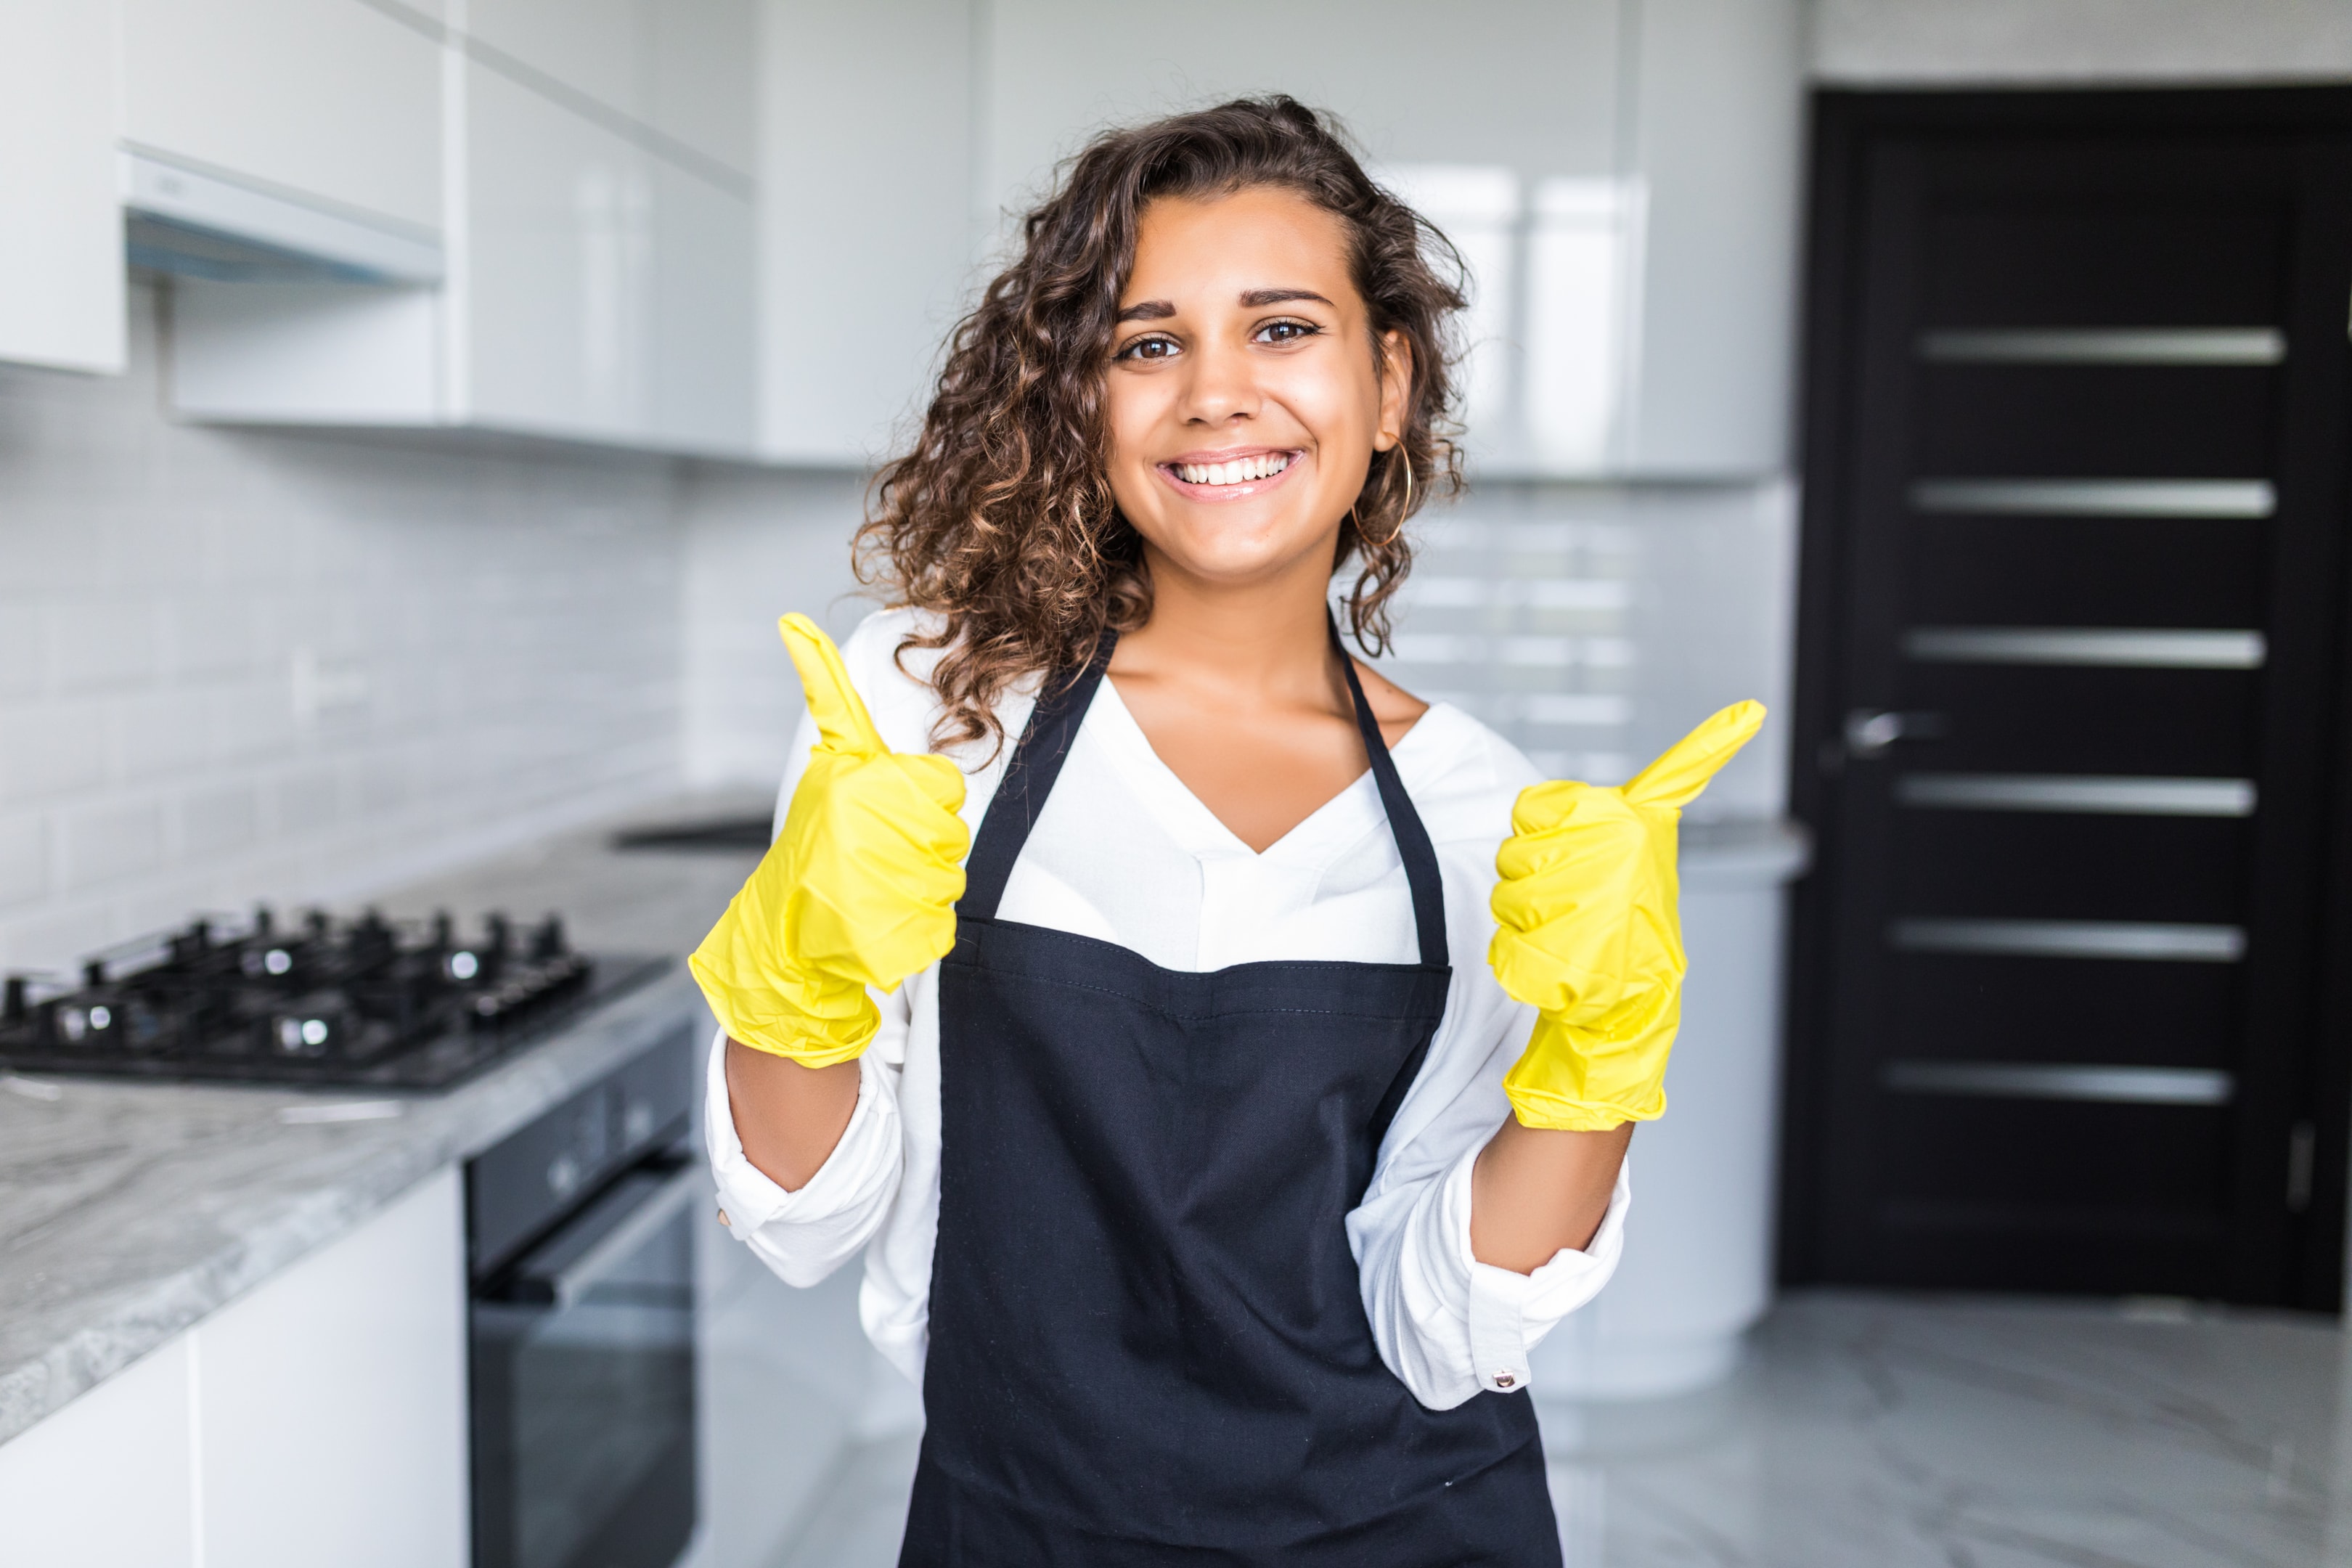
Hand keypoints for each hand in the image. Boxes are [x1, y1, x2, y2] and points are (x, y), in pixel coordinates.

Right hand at [689, 615, 969, 1065]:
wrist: (783, 938)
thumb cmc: (814, 841)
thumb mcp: (826, 759)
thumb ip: (826, 692)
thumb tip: (794, 621)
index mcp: (859, 782)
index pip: (940, 784)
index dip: (922, 799)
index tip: (880, 813)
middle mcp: (876, 829)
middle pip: (953, 831)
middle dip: (924, 845)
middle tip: (880, 856)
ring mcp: (891, 885)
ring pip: (951, 878)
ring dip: (922, 887)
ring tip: (876, 890)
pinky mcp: (903, 936)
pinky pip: (943, 924)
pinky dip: (919, 928)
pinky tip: (881, 924)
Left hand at [1487, 702, 1764, 1129]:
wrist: (1636, 1004)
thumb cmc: (1639, 914)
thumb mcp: (1659, 828)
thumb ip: (1680, 776)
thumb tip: (1750, 710)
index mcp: (1627, 821)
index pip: (1537, 804)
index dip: (1543, 826)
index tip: (1585, 849)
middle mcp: (1602, 857)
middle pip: (1512, 851)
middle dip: (1530, 876)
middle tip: (1571, 898)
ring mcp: (1577, 910)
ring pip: (1504, 897)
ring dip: (1523, 917)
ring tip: (1568, 931)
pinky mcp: (1553, 960)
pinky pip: (1502, 944)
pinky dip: (1518, 957)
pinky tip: (1557, 962)